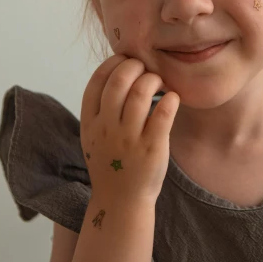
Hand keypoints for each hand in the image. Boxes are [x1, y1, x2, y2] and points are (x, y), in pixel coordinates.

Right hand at [80, 54, 179, 205]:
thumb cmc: (111, 162)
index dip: (113, 63)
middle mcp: (107, 128)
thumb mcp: (93, 136)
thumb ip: (101, 107)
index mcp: (90, 122)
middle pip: (119, 80)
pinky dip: (170, 98)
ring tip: (159, 83)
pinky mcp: (152, 147)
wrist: (120, 201)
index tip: (126, 60)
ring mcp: (129, 138)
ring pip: (141, 92)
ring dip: (154, 79)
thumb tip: (120, 70)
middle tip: (146, 70)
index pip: (97, 80)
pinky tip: (172, 98)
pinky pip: (164, 112)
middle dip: (136, 66)